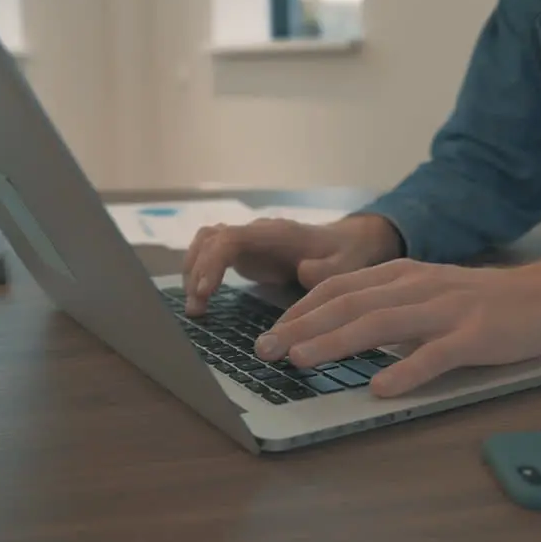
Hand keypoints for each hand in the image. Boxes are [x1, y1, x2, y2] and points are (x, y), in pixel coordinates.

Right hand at [181, 214, 401, 315]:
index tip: (206, 291)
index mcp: (275, 233)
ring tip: (195, 309)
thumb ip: (326, 269)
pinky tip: (202, 300)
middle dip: (196, 272)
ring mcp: (248, 240)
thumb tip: (303, 271)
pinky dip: (200, 272)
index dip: (213, 262)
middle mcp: (256, 231)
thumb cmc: (345, 254)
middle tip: (196, 310)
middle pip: (210, 239)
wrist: (347, 242)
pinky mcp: (246, 252)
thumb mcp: (345, 264)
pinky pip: (212, 254)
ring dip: (193, 272)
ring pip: (206, 243)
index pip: (231, 238)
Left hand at [253, 258, 540, 396]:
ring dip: (336, 343)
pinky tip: (381, 388)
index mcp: (401, 274)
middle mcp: (417, 286)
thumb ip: (384, 302)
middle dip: (302, 326)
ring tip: (302, 361)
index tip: (271, 331)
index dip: (301, 309)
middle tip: (265, 350)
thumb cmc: (478, 301)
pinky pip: (435, 355)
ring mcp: (445, 310)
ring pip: (381, 323)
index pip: (339, 287)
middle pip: (349, 304)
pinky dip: (406, 370)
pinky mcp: (474, 337)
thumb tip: (334, 324)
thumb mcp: (424, 289)